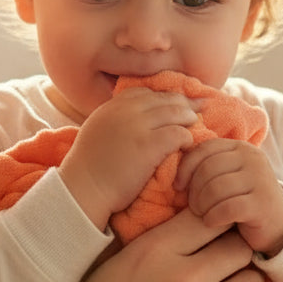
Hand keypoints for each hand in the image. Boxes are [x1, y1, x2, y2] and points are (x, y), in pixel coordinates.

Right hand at [0, 210, 269, 281]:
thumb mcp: (108, 268)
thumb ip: (149, 245)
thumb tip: (184, 223)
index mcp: (151, 252)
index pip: (210, 217)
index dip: (219, 225)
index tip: (217, 238)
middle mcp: (179, 279)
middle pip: (239, 248)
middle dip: (237, 256)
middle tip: (228, 270)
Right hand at [60, 88, 197, 228]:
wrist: (83, 189)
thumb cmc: (90, 168)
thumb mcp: (98, 130)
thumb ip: (116, 120)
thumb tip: (137, 119)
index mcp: (112, 106)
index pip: (146, 92)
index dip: (164, 97)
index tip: (177, 103)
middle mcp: (125, 110)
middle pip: (165, 99)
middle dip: (184, 103)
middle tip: (198, 107)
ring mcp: (138, 126)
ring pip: (175, 112)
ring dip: (188, 118)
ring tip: (195, 124)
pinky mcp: (149, 145)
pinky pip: (178, 134)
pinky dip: (187, 137)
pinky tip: (189, 144)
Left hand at [175, 138, 282, 255]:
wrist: (278, 223)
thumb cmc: (242, 199)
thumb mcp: (227, 176)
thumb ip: (207, 165)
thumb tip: (172, 163)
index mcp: (240, 148)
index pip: (204, 149)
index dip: (185, 168)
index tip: (178, 187)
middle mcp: (253, 158)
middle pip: (207, 170)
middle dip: (194, 191)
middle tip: (193, 207)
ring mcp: (260, 179)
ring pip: (215, 189)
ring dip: (202, 206)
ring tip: (203, 214)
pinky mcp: (262, 203)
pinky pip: (227, 208)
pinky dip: (213, 217)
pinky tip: (212, 222)